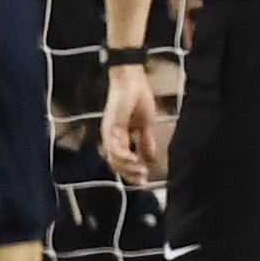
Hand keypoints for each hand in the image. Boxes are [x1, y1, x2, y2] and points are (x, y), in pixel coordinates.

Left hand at [100, 65, 157, 185]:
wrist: (133, 79)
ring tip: (142, 172)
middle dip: (130, 175)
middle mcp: (112, 137)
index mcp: (121, 137)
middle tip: (143, 181)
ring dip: (128, 169)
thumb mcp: (146, 124)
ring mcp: (109, 132)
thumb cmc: (139, 96)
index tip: (145, 180)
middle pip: (116, 164)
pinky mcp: (111, 126)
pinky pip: (114, 148)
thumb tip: (150, 159)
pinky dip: (125, 158)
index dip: (133, 172)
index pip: (123, 161)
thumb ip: (146, 142)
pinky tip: (136, 161)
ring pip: (114, 160)